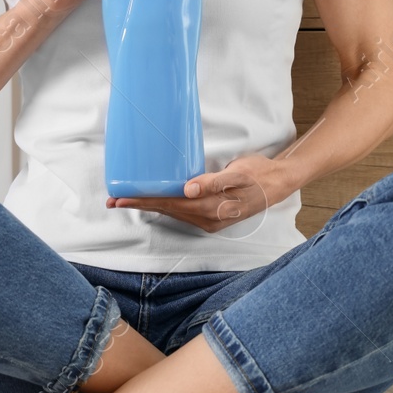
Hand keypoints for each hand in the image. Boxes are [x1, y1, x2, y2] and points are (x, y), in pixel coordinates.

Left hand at [105, 155, 290, 232]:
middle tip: (112, 200)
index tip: (121, 198)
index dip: (144, 200)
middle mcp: (207, 218)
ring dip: (150, 206)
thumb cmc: (258, 174)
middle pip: (166, 210)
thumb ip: (214, 182)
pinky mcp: (212, 216)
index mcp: (211, 208)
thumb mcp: (238, 173)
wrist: (279, 183)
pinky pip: (183, 211)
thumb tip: (188, 190)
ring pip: (173, 212)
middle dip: (139, 204)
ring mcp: (210, 219)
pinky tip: (156, 200)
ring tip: (127, 200)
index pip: (169, 204)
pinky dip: (166, 205)